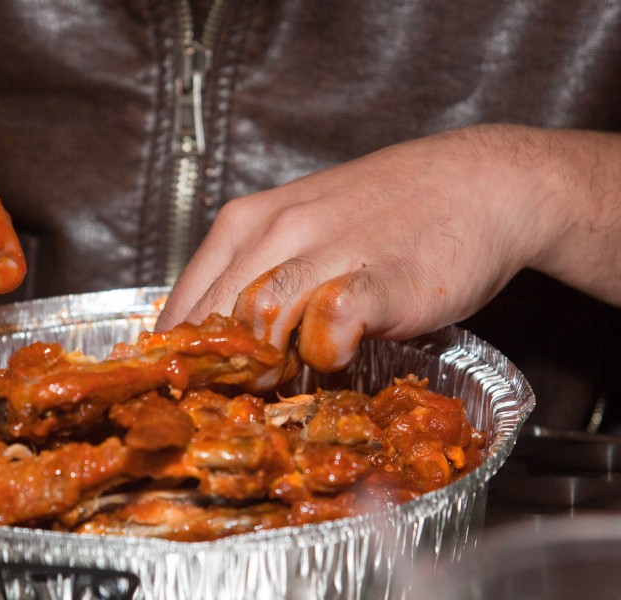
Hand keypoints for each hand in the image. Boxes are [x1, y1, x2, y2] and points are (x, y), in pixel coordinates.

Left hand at [158, 124, 620, 378]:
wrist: (478, 184)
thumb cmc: (386, 214)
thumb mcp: (301, 230)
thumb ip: (259, 276)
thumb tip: (221, 345)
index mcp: (246, 221)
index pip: (183, 301)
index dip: (177, 357)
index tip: (183, 393)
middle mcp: (276, 231)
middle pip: (211, 317)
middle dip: (209, 373)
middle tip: (221, 408)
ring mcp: (327, 251)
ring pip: (257, 319)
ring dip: (258, 366)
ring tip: (274, 389)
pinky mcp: (379, 279)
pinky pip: (328, 325)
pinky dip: (322, 353)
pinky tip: (335, 357)